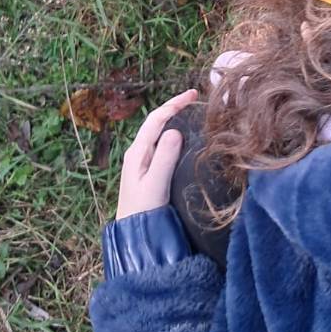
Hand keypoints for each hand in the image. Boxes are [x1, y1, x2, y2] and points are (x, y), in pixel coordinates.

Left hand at [116, 89, 197, 219]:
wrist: (133, 236)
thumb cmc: (143, 213)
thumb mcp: (155, 185)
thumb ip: (164, 159)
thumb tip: (175, 130)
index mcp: (137, 153)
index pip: (156, 120)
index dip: (174, 104)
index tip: (193, 94)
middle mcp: (137, 154)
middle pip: (156, 123)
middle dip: (174, 108)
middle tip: (196, 99)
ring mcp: (141, 163)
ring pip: (158, 133)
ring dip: (173, 120)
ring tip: (192, 113)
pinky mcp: (147, 172)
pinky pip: (161, 145)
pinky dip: (173, 135)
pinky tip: (184, 138)